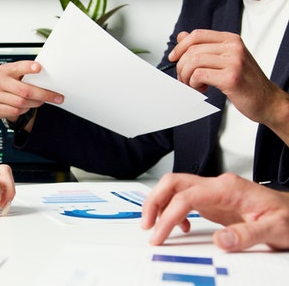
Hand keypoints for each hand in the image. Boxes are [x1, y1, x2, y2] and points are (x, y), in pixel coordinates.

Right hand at [0, 60, 62, 125]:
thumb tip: (51, 78)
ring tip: (41, 101)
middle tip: (56, 97)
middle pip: (25, 90)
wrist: (0, 97)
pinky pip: (15, 111)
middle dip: (43, 94)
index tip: (39, 68)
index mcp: (5, 70)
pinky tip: (27, 106)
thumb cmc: (14, 84)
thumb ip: (30, 75)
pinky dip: (25, 110)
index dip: (28, 67)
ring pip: (21, 102)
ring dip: (35, 103)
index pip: (18, 67)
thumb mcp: (20, 76)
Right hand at [142, 172, 288, 250]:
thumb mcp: (274, 228)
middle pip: (173, 183)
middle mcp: (218, 186)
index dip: (168, 215)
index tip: (159, 234)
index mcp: (228, 188)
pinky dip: (174, 211)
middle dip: (154, 202)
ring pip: (175, 188)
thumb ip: (246, 235)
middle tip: (147, 224)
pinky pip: (184, 199)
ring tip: (155, 225)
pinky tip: (180, 226)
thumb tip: (218, 240)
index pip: (187, 196)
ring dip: (159, 204)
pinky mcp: (214, 201)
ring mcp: (214, 192)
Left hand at [169, 30, 283, 124]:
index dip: (180, 47)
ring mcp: (234, 61)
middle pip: (192, 50)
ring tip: (194, 86)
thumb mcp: (225, 60)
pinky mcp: (231, 77)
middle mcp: (234, 47)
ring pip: (193, 62)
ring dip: (187, 77)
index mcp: (231, 40)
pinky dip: (194, 84)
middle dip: (182, 67)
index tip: (173, 58)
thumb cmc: (245, 82)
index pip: (197, 35)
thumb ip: (204, 48)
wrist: (266, 101)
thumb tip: (182, 36)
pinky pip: (199, 75)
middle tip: (185, 80)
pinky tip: (203, 89)